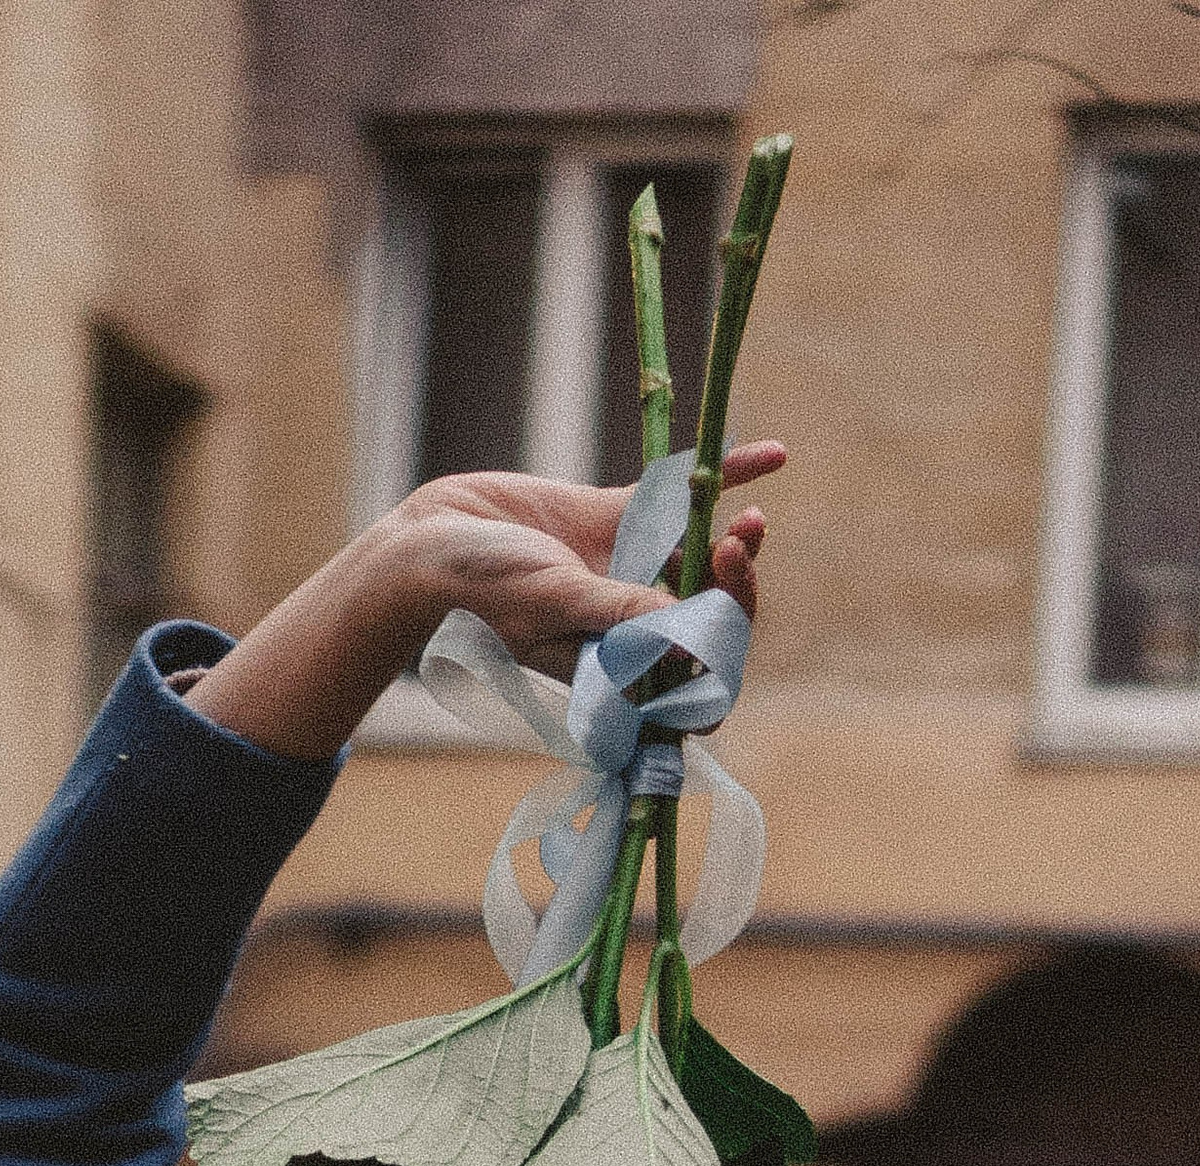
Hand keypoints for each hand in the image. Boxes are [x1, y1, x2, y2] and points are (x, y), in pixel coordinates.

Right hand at [395, 450, 784, 667]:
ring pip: (702, 556)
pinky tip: (772, 456)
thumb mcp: (554, 602)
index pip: (694, 674)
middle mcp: (632, 622)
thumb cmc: (479, 593)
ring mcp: (627, 569)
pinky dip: (726, 476)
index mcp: (621, 665)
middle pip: (709, 612)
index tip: (725, 615)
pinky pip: (681, 498)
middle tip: (734, 550)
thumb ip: (620, 612)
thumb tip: (688, 630)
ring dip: (736, 540)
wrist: (428, 545)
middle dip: (733, 586)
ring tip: (751, 523)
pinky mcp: (616, 519)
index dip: (723, 650)